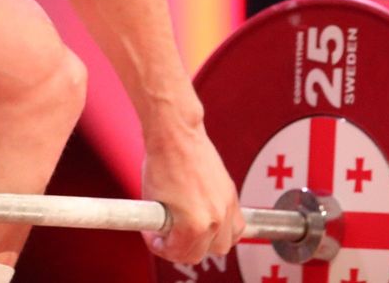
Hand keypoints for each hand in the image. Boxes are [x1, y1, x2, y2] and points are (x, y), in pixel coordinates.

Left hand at [141, 127, 244, 262]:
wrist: (176, 134)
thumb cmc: (162, 160)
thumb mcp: (151, 200)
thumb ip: (159, 225)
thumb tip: (161, 235)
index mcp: (194, 224)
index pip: (180, 254)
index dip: (162, 248)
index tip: (156, 239)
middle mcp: (215, 218)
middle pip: (202, 254)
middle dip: (182, 248)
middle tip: (169, 236)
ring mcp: (227, 207)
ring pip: (224, 244)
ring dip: (207, 242)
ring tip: (190, 231)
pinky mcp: (232, 195)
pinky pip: (237, 226)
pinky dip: (225, 229)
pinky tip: (210, 221)